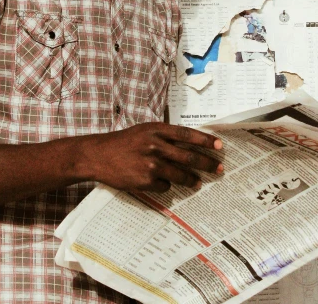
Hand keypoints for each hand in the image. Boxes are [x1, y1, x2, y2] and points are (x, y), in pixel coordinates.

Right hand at [81, 122, 222, 193]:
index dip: (205, 140)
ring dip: (192, 180)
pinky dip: (165, 185)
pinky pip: (165, 186)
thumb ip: (164, 136)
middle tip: (219, 169)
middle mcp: (155, 145)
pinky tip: (158, 182)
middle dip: (207, 163)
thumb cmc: (123, 142)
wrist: (98, 155)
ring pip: (180, 175)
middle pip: (188, 157)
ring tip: (197, 182)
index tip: (219, 146)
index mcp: (155, 130)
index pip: (187, 135)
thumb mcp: (144, 131)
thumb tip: (189, 145)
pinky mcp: (145, 181)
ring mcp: (150, 164)